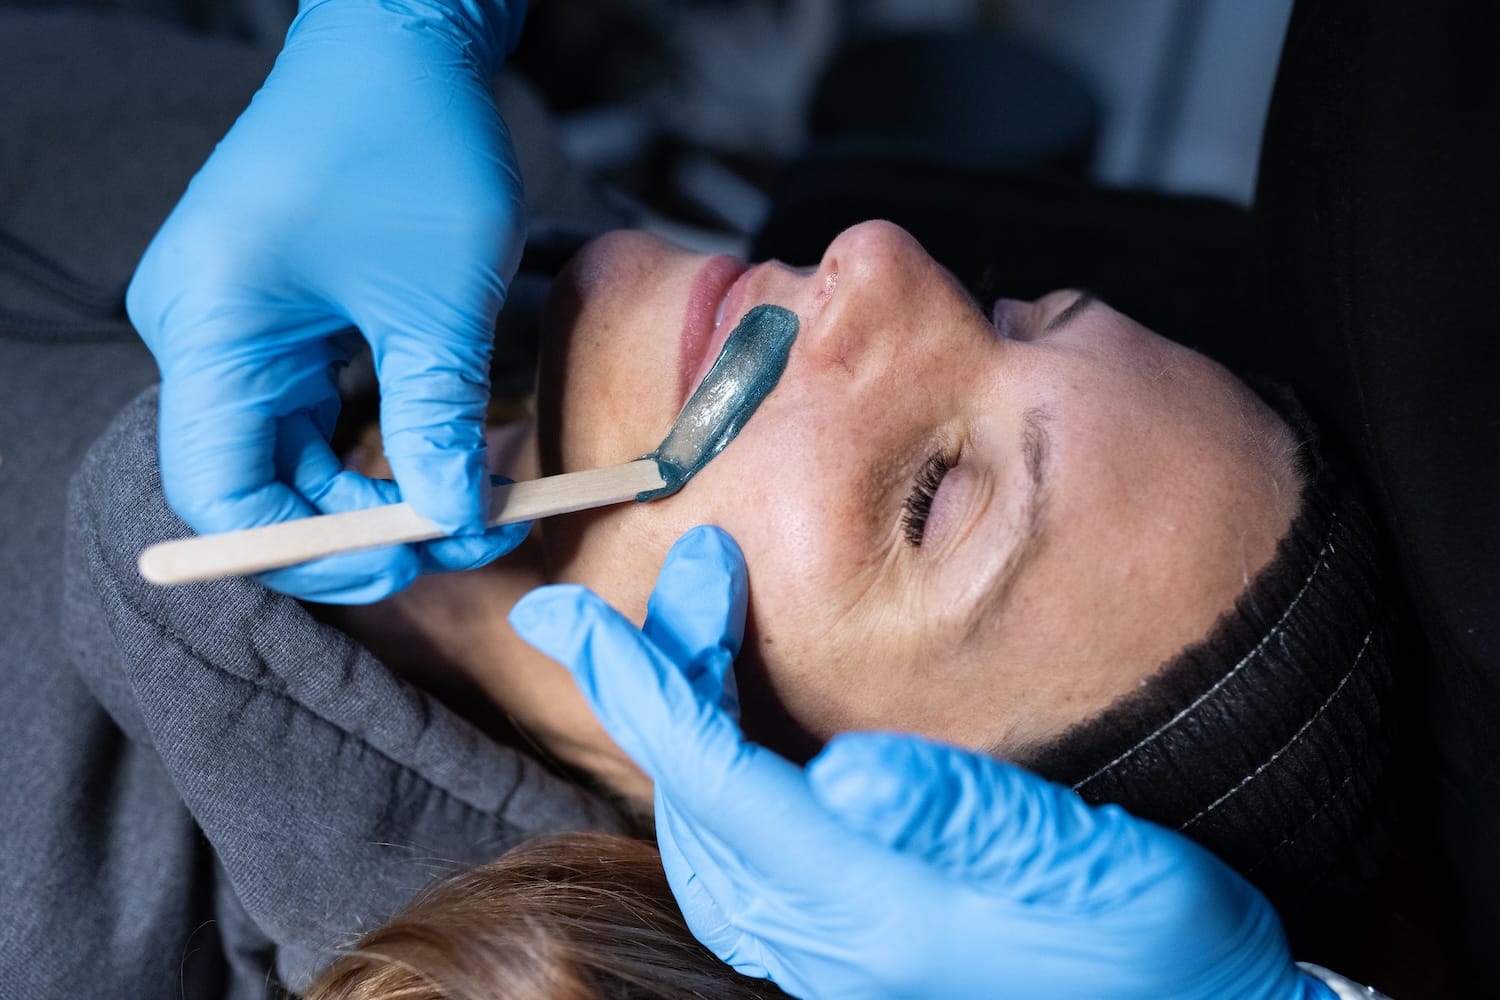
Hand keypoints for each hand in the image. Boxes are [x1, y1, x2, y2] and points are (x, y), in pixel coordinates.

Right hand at [127, 0, 528, 602]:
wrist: (403, 42)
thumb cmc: (412, 143)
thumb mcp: (439, 301)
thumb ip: (438, 423)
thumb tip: (452, 524)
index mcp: (211, 328)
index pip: (220, 492)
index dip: (306, 553)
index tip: (403, 564)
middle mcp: (204, 337)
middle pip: (258, 482)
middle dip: (361, 526)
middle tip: (465, 538)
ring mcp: (237, 330)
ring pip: (294, 455)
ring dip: (379, 490)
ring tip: (474, 502)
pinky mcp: (278, 321)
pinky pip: (315, 414)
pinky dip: (378, 444)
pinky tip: (445, 459)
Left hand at [510, 525, 1333, 999]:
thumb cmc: (1160, 941)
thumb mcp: (1088, 862)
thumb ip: (964, 814)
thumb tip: (845, 768)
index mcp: (878, 909)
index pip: (715, 783)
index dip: (641, 687)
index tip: (571, 614)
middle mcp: (834, 940)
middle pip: (694, 800)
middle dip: (664, 678)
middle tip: (694, 572)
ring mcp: (836, 951)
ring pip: (705, 827)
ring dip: (686, 715)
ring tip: (708, 622)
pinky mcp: (855, 943)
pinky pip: (739, 854)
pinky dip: (715, 769)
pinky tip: (736, 720)